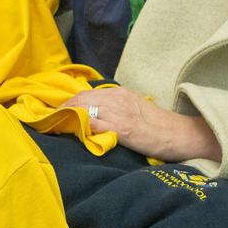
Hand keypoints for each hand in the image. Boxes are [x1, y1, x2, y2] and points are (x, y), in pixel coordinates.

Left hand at [62, 87, 220, 161]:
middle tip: (49, 119)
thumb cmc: (157, 125)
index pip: (85, 93)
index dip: (68, 102)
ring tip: (53, 126)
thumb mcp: (135, 108)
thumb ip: (115, 107)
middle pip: (80, 99)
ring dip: (65, 117)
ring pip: (83, 109)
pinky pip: (93, 124)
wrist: (178, 134)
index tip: (56, 111)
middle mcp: (117, 98)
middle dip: (62, 109)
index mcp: (119, 92)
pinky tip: (69, 132)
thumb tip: (93, 114)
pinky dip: (78, 127)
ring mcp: (119, 112)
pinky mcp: (122, 128)